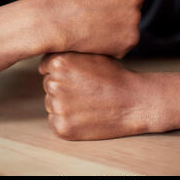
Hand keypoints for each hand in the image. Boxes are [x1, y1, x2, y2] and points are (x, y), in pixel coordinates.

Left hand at [38, 52, 163, 139]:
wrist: (134, 101)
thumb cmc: (114, 75)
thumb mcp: (91, 53)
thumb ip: (68, 51)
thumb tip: (48, 52)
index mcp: (59, 62)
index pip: (46, 66)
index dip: (62, 70)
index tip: (77, 75)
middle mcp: (54, 83)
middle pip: (48, 84)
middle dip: (62, 86)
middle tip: (86, 88)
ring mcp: (58, 107)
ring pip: (51, 103)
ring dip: (64, 103)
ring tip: (87, 101)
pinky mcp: (62, 127)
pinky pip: (55, 121)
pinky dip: (67, 120)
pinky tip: (85, 114)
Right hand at [41, 0, 144, 58]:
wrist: (57, 20)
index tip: (111, 0)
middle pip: (137, 3)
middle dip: (124, 9)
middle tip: (102, 14)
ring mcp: (135, 17)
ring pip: (131, 23)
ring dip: (119, 27)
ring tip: (96, 26)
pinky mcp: (131, 38)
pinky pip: (126, 42)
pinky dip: (114, 43)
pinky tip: (97, 38)